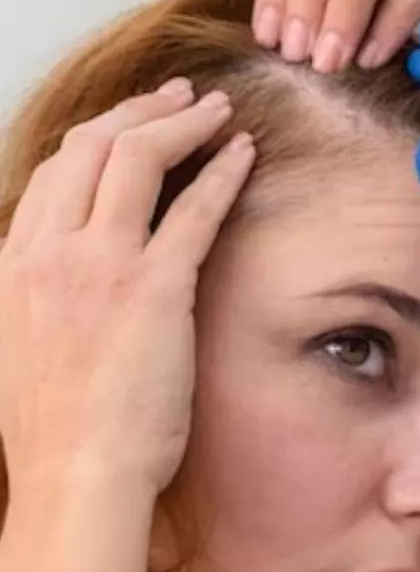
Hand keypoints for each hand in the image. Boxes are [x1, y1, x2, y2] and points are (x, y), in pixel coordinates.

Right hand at [0, 80, 254, 497]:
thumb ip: (36, 302)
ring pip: (138, 159)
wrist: (74, 475)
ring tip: (219, 110)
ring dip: (182, 123)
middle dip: (140, 111)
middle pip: (91, 147)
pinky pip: (193, 210)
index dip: (98, 138)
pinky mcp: (154, 288)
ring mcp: (100, 265)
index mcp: (12, 263)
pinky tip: (244, 153)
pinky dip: (221, 171)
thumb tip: (56, 288)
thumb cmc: (55, 433)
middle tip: (181, 97)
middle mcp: (47, 251)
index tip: (132, 124)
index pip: (53, 174)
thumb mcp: (18, 349)